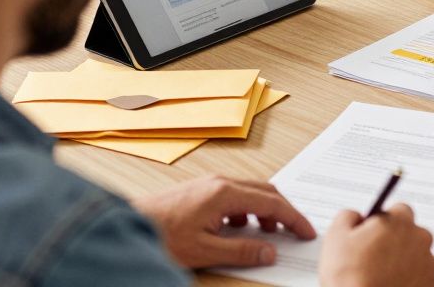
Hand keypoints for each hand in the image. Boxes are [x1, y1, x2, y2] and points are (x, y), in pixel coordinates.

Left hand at [132, 175, 315, 268]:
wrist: (127, 225)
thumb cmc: (160, 236)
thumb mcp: (205, 251)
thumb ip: (242, 250)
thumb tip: (269, 251)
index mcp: (224, 193)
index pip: (272, 203)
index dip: (293, 218)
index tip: (306, 231)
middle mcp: (219, 182)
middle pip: (266, 191)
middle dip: (284, 211)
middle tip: (295, 230)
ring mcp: (209, 184)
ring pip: (251, 191)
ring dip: (265, 210)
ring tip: (266, 234)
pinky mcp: (200, 189)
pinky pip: (235, 194)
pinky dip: (247, 209)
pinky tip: (238, 227)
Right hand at [319, 204, 433, 286]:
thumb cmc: (351, 276)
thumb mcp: (336, 236)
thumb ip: (349, 216)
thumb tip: (356, 216)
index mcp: (400, 222)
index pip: (398, 210)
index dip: (384, 221)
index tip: (373, 233)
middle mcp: (420, 238)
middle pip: (409, 231)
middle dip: (395, 239)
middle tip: (374, 255)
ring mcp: (428, 262)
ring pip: (415, 253)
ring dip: (402, 258)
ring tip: (380, 273)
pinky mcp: (430, 282)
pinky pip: (419, 273)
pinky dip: (408, 276)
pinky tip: (390, 283)